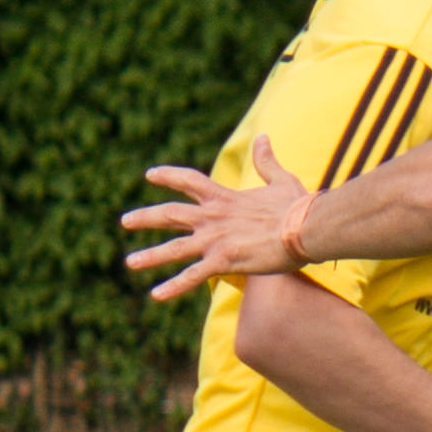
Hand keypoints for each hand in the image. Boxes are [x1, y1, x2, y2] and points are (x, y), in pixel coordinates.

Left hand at [122, 137, 311, 300]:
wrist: (307, 228)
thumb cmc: (298, 206)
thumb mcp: (280, 179)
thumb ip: (266, 160)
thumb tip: (262, 137)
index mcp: (224, 197)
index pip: (188, 181)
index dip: (168, 176)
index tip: (150, 175)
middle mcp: (213, 217)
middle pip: (170, 214)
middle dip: (146, 217)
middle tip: (125, 221)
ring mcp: (215, 240)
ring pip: (174, 248)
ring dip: (150, 255)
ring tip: (130, 262)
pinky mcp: (223, 261)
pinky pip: (192, 276)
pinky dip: (173, 286)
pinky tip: (154, 295)